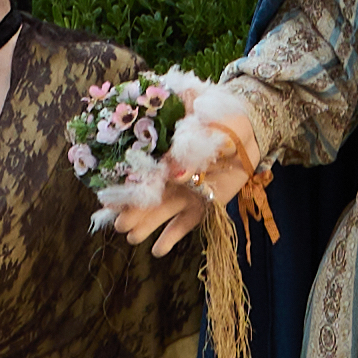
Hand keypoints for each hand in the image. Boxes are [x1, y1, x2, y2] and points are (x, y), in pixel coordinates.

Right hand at [116, 88, 260, 251]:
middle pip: (147, 196)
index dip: (125, 185)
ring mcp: (186, 190)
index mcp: (164, 151)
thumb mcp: (203, 107)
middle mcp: (170, 174)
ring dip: (147, 225)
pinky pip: (186, 223)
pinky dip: (173, 236)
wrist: (248, 127)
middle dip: (133, 211)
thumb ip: (188, 121)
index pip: (140, 172)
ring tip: (132, 237)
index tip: (108, 198)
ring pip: (162, 212)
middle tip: (120, 225)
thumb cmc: (220, 111)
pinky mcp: (204, 203)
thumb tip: (172, 150)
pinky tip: (158, 250)